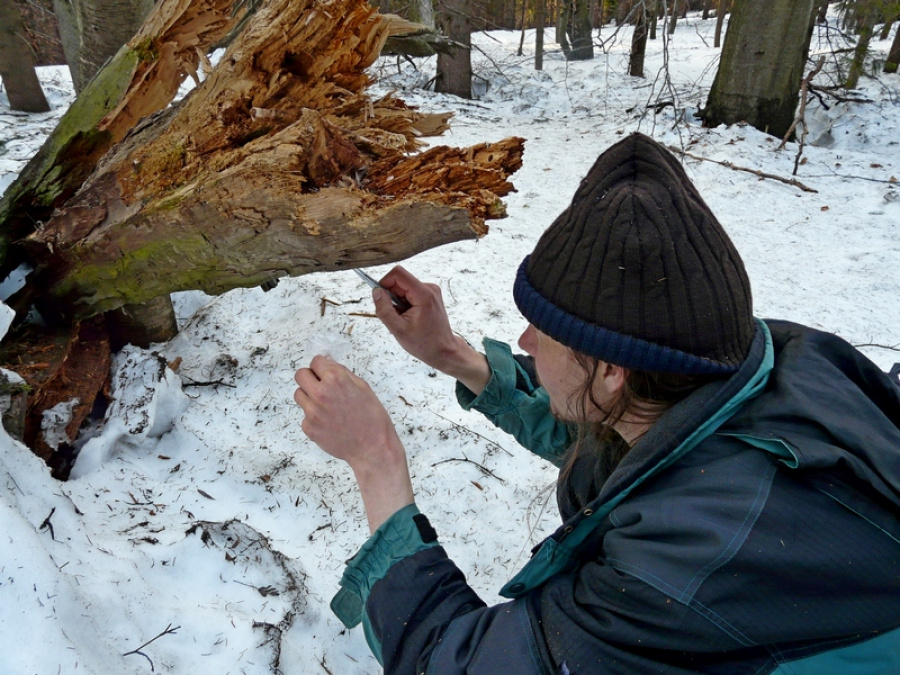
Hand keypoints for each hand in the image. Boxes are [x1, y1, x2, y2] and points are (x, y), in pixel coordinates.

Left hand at [294, 355, 412, 531]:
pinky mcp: (309, 428)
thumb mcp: (363, 387)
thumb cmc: (373, 418)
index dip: (321, 367)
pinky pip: (304, 415)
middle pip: (300, 375)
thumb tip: (328, 362)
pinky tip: (329, 422)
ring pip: (298, 394)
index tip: (325, 372)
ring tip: (326, 406)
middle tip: (320, 386)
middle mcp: (321, 393)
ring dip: (309, 397)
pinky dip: (313, 417)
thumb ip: (342, 373)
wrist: (373, 448)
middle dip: (309, 378)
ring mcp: (312, 412)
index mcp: (336, 379)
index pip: (315, 361)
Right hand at [374, 266, 490, 394]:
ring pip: (404, 288)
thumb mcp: (398, 329)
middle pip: (400, 280)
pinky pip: (410, 293)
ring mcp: (431, 291)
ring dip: (398, 302)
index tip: (381, 299)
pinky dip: (405, 304)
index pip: (398, 273)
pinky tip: (409, 318)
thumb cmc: (424, 343)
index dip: (384, 283)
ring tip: (404, 319)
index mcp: (423, 294)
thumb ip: (384, 309)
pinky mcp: (430, 296)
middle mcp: (429, 288)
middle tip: (395, 315)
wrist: (443, 351)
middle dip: (392, 296)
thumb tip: (376, 292)